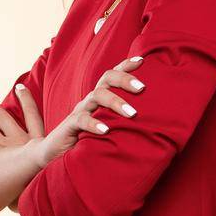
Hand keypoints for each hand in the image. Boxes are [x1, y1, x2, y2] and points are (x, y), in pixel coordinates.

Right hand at [31, 56, 147, 167]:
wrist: (58, 154)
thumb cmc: (92, 138)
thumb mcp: (112, 125)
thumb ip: (128, 119)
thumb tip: (157, 121)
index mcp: (103, 97)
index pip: (114, 76)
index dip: (126, 65)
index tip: (142, 60)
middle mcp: (92, 100)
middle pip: (106, 79)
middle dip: (125, 79)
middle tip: (142, 88)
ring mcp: (81, 111)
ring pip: (97, 96)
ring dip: (116, 102)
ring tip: (132, 113)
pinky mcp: (70, 126)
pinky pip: (81, 120)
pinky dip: (94, 123)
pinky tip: (106, 130)